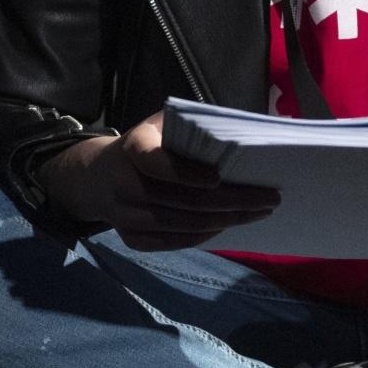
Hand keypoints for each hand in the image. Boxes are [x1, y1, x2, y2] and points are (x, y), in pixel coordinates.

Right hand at [32, 111, 279, 250]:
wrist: (98, 178)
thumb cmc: (145, 145)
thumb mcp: (159, 125)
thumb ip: (191, 127)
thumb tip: (240, 134)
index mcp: (132, 148)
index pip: (155, 162)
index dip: (185, 173)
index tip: (217, 177)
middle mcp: (125, 184)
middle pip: (184, 200)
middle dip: (233, 201)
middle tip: (268, 198)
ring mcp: (126, 216)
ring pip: (184, 224)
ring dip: (227, 220)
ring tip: (258, 213)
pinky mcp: (131, 239)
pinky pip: (175, 241)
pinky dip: (205, 235)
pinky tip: (229, 224)